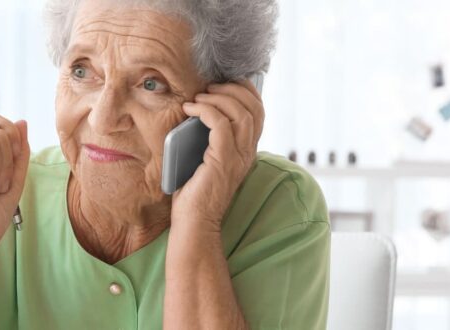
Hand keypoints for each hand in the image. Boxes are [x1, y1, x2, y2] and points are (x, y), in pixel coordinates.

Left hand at [171, 80, 263, 232]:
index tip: (224, 82)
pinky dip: (206, 111)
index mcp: (247, 150)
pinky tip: (191, 109)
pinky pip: (220, 125)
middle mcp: (248, 152)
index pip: (258, 111)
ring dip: (218, 98)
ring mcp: (238, 157)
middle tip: (209, 88)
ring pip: (241, 113)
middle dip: (232, 89)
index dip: (245, 90)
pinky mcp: (222, 160)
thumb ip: (211, 137)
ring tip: (199, 97)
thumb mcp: (207, 157)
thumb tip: (198, 109)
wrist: (194, 221)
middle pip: (254, 108)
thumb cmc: (195, 191)